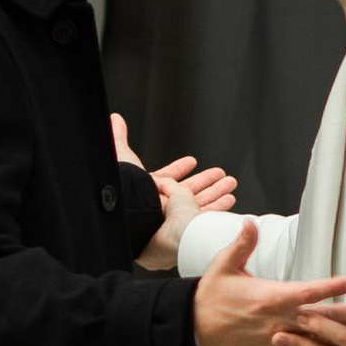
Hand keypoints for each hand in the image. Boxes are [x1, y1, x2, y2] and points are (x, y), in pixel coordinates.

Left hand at [117, 123, 240, 272]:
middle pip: (188, 191)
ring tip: (230, 182)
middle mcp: (160, 205)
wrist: (134, 209)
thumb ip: (119, 137)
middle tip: (221, 174)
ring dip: (216, 191)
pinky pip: (203, 215)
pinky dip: (217, 206)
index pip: (166, 178)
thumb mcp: (121, 155)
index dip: (178, 168)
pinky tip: (229, 199)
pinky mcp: (184, 226)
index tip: (192, 161)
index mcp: (146, 190)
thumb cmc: (125, 186)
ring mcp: (172, 217)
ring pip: (199, 202)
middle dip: (206, 181)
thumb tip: (114, 119)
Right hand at [189, 225, 345, 345]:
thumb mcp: (224, 265)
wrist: (196, 329)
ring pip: (323, 339)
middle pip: (325, 319)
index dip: (331, 287)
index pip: (306, 292)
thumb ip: (242, 245)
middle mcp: (278, 320)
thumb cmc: (211, 294)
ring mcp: (280, 338)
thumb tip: (249, 223)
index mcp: (269, 297)